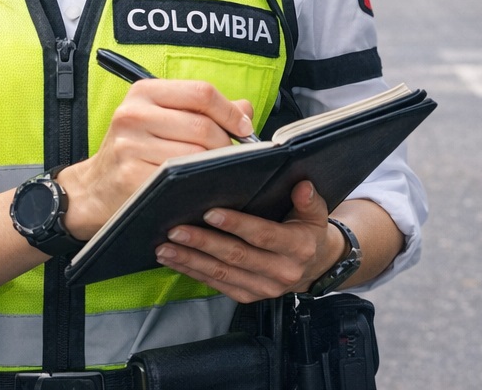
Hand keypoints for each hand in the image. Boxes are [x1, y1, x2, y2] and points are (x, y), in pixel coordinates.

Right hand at [59, 79, 255, 239]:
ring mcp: (130, 147)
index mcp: (144, 92)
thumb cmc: (134, 150)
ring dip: (214, 168)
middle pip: (202, 126)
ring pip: (196, 156)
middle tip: (231, 158)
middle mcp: (133, 115)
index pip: (201, 92)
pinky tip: (197, 188)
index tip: (244, 128)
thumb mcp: (161, 118)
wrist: (93, 188)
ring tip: (214, 172)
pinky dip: (197, 185)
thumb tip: (245, 109)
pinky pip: (180, 180)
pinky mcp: (132, 177)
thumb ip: (203, 110)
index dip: (230, 112)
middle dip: (226, 145)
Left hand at [151, 180, 341, 302]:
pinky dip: (194, 273)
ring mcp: (263, 288)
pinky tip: (176, 261)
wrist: (314, 268)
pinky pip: (217, 285)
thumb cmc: (308, 233)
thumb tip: (302, 185)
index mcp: (297, 248)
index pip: (262, 235)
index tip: (210, 213)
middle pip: (236, 256)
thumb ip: (310, 200)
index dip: (235, 224)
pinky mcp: (248, 297)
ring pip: (222, 273)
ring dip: (190, 261)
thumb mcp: (316, 214)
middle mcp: (280, 272)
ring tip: (165, 248)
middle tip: (176, 230)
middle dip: (203, 243)